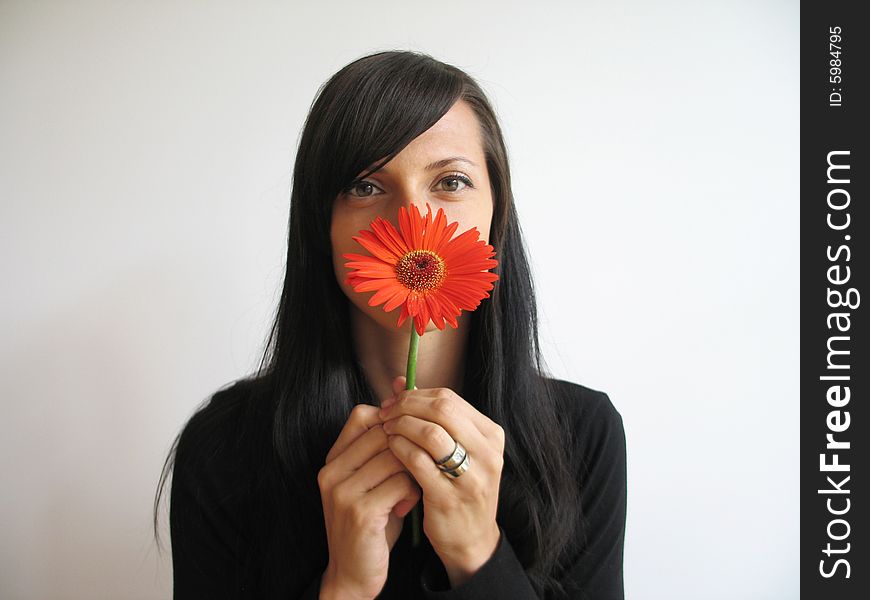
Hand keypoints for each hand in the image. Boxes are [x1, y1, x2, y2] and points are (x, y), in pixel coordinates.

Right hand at [317, 396, 421, 598]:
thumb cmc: (372, 522)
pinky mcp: (359, 512)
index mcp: (333, 459)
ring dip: (413, 470)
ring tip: (412, 488)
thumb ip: (386, 449)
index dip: (392, 422)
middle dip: (408, 447)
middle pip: (383, 433)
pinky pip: (400, 482)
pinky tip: (407, 505)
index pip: (363, 415)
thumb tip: (405, 396)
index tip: (408, 441)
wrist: (353, 573)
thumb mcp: (374, 480)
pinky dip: (411, 492)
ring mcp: (342, 491)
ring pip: (395, 455)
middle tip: (416, 468)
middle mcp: (332, 471)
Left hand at [378, 378, 504, 586]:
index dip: (415, 396)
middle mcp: (487, 452)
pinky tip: (390, 449)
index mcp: (491, 435)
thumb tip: (399, 382)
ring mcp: (471, 475)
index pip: (449, 398)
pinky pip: (418, 461)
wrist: (471, 540)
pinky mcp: (450, 497)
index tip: (392, 402)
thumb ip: (430, 415)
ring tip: (385, 430)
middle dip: (406, 406)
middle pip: (442, 409)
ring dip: (400, 426)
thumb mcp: (455, 449)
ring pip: (430, 432)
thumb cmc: (458, 488)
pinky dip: (399, 449)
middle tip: (385, 413)